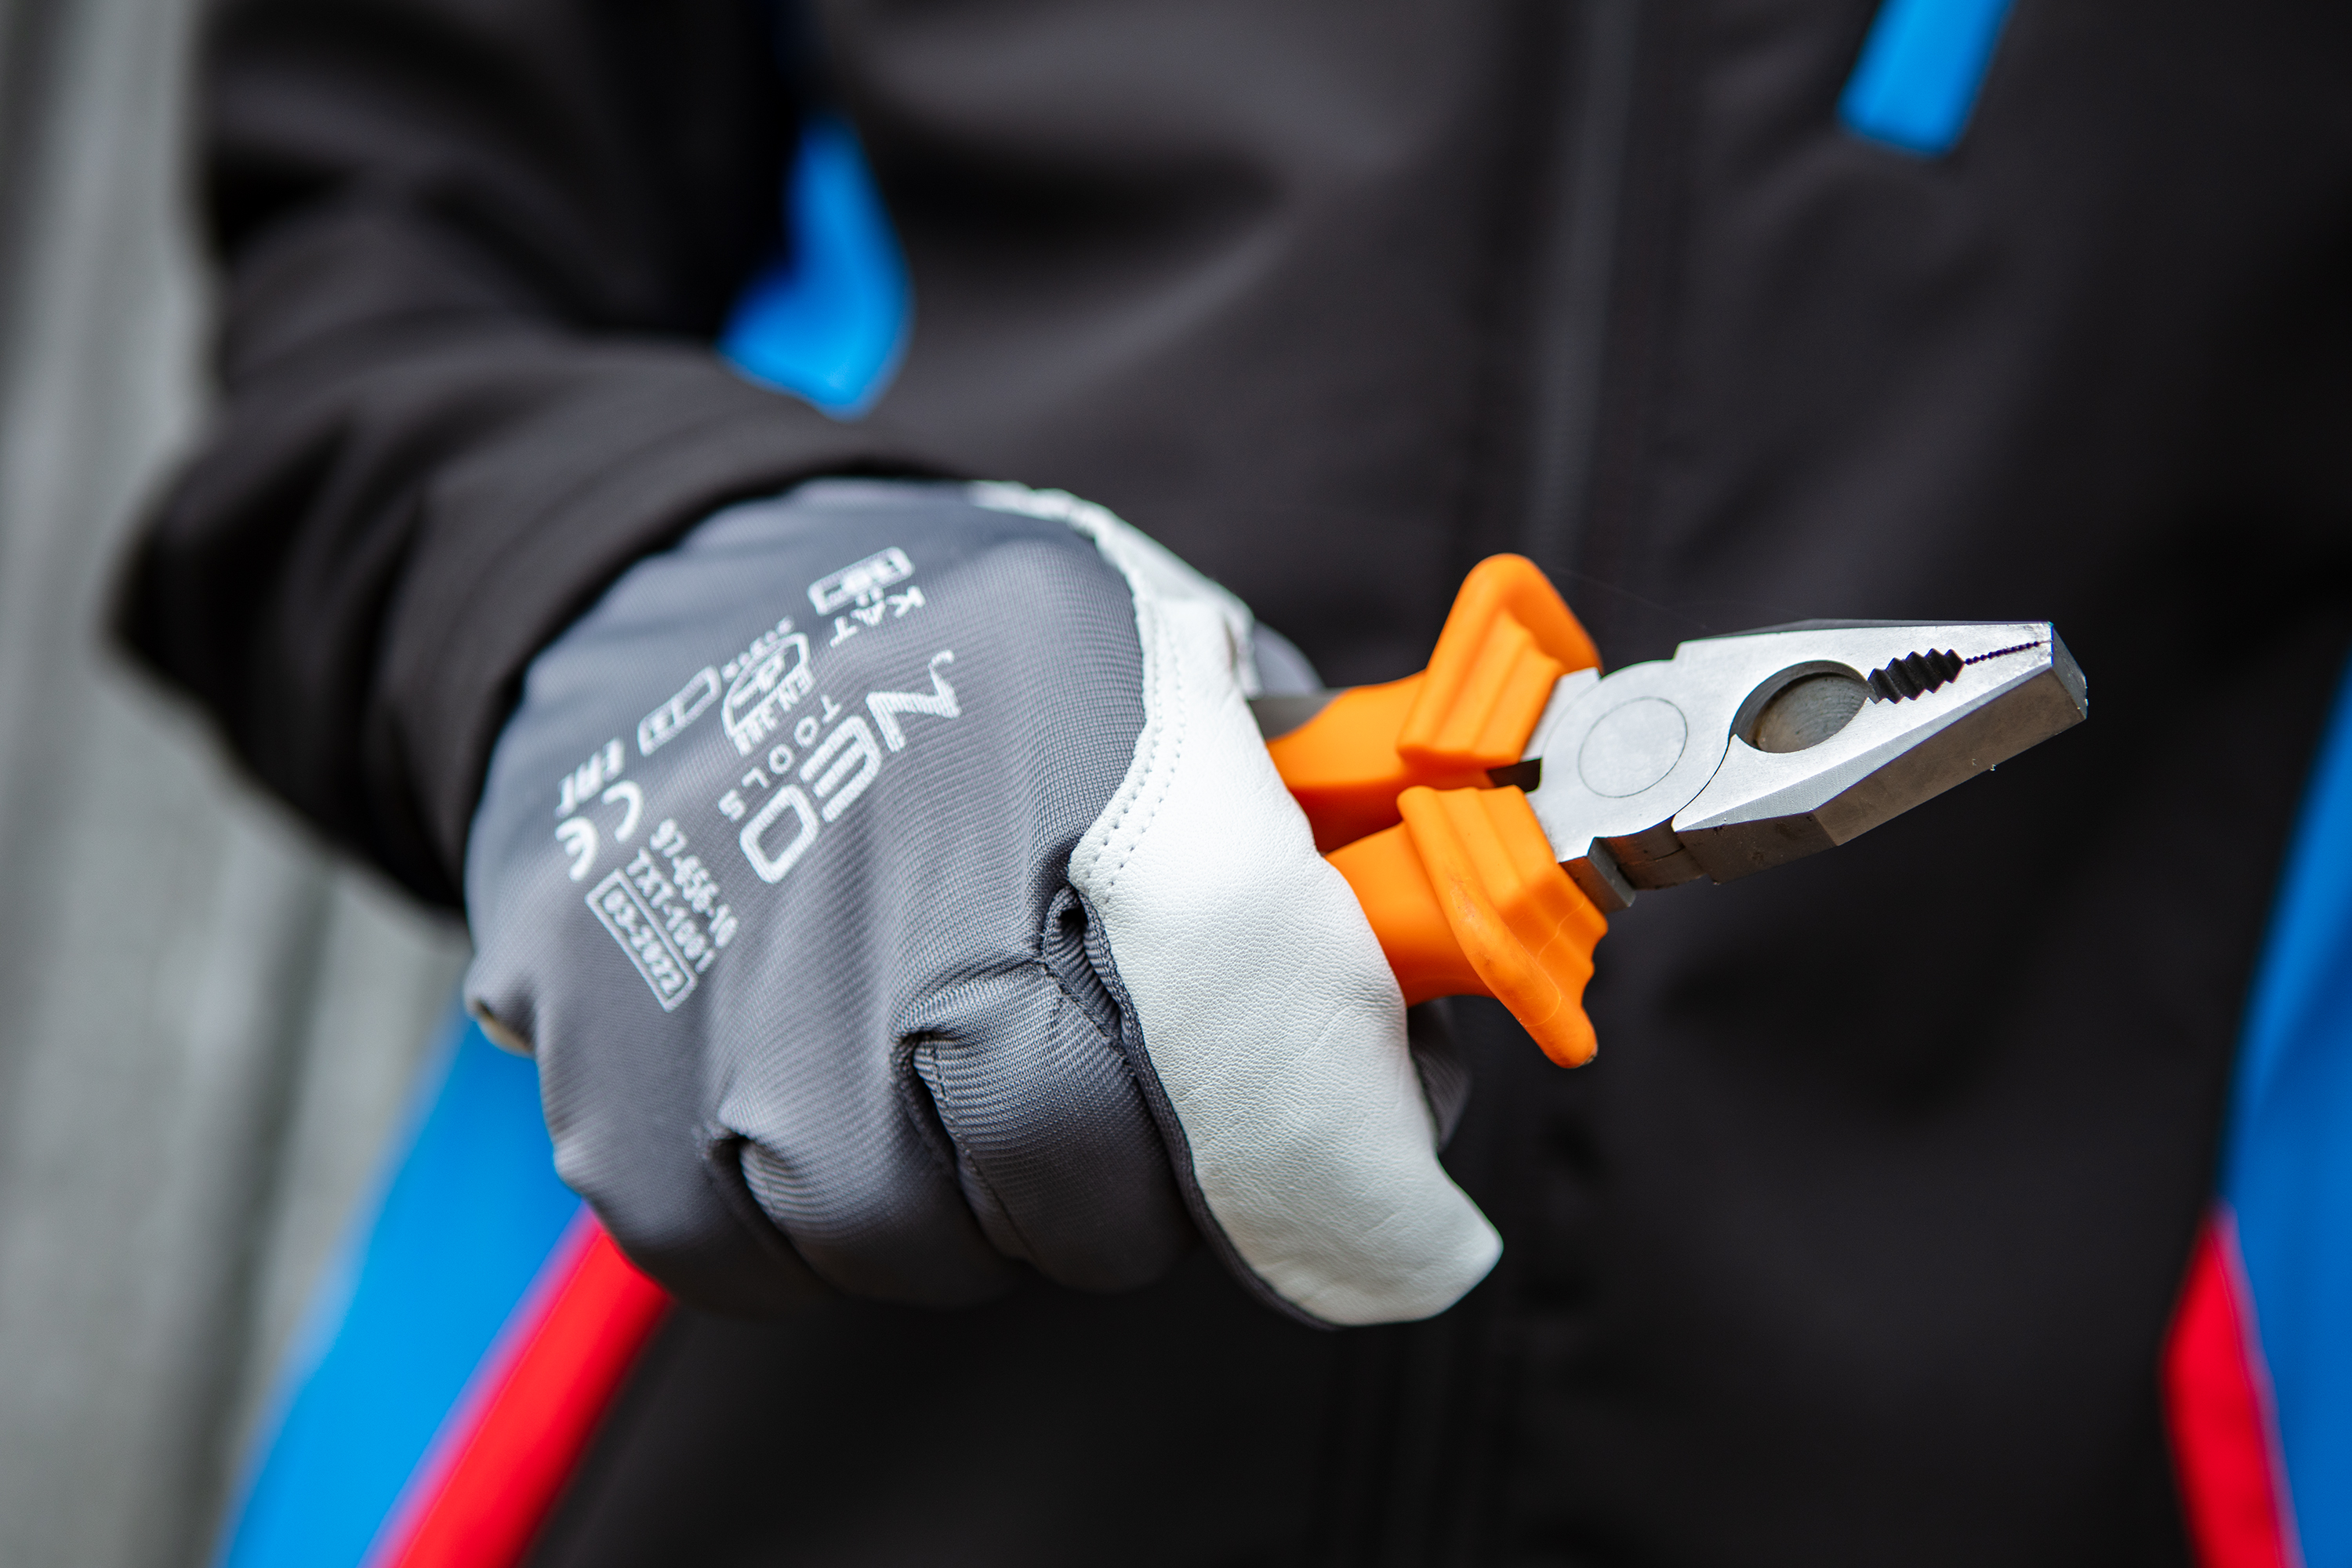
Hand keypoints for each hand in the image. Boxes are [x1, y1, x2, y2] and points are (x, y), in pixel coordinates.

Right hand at [463, 479, 1497, 1323]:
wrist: (652, 589)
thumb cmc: (947, 647)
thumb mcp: (1145, 639)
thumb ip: (1287, 809)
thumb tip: (1407, 1026)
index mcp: (1078, 734)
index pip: (1243, 987)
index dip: (1331, 1143)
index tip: (1392, 1222)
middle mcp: (903, 865)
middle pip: (1074, 1171)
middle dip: (1124, 1193)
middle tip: (1105, 1124)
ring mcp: (733, 977)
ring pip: (901, 1239)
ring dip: (953, 1210)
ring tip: (934, 1091)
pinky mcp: (601, 1062)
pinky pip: (739, 1253)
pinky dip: (796, 1227)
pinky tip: (813, 1111)